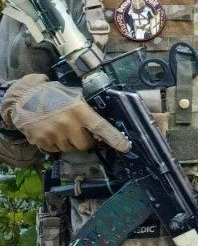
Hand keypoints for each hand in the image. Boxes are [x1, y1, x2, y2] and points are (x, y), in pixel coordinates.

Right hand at [0, 74, 130, 153]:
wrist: (23, 97)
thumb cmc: (53, 94)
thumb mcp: (74, 97)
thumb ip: (87, 110)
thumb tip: (103, 127)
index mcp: (79, 110)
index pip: (101, 127)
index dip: (114, 138)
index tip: (125, 146)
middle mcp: (67, 124)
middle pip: (85, 144)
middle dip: (85, 140)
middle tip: (79, 131)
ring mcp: (53, 134)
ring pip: (70, 148)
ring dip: (69, 142)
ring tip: (62, 128)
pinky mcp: (40, 141)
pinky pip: (55, 150)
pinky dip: (56, 144)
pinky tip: (51, 131)